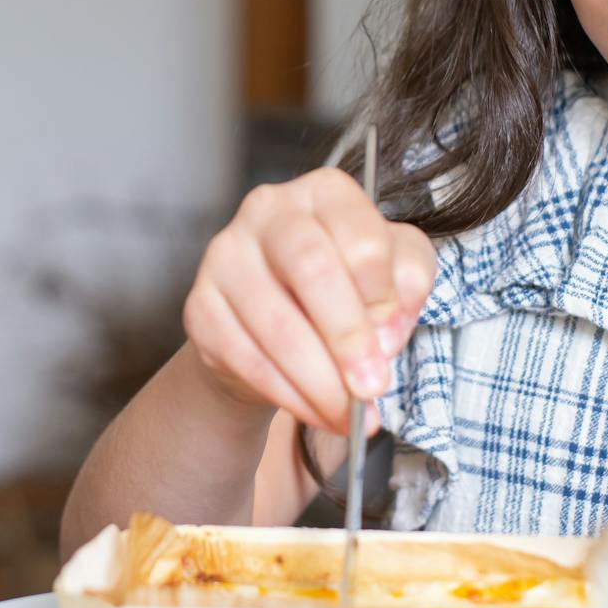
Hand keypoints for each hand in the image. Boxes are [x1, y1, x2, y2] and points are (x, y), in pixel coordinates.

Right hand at [181, 167, 436, 436]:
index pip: (357, 232)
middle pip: (309, 266)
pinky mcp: (200, 306)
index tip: (393, 338)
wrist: (275, 324)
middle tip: (371, 385)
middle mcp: (268, 211)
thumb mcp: (394, 271)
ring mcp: (226, 255)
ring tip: (349, 413)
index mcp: (324, 193)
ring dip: (319, 379)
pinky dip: (287, 393)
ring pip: (275, 321)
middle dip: (346, 335)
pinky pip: (244, 356)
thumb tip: (388, 326)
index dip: (380, 291)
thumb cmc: (343, 288)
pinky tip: (315, 411)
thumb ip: (407, 282)